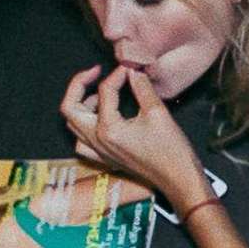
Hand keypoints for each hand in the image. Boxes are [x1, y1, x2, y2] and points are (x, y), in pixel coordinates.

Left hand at [59, 65, 206, 204]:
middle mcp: (97, 141)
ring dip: (81, 105)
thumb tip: (133, 70)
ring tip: (99, 95)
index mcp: (108, 129)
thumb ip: (142, 87)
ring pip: (73, 124)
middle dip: (79, 85)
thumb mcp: (158, 113)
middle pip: (70, 108)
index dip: (118, 74)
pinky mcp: (106, 158)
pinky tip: (98, 121)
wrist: (178, 179)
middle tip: (95, 72)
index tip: (131, 68)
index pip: (105, 91)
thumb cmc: (171, 151)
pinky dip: (84, 127)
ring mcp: (99, 151)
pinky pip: (82, 142)